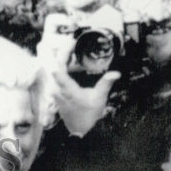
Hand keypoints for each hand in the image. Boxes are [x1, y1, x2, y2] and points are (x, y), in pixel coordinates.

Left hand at [37, 19, 120, 136]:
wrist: (79, 130)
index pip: (59, 71)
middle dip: (62, 52)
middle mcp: (59, 90)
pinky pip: (56, 76)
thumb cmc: (88, 115)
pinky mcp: (57, 93)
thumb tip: (115, 73)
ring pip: (54, 71)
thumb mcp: (99, 99)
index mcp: (68, 91)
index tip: (70, 44)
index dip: (63, 56)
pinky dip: (62, 66)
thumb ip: (105, 84)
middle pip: (56, 67)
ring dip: (61, 58)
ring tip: (70, 46)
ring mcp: (56, 92)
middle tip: (71, 41)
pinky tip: (68, 59)